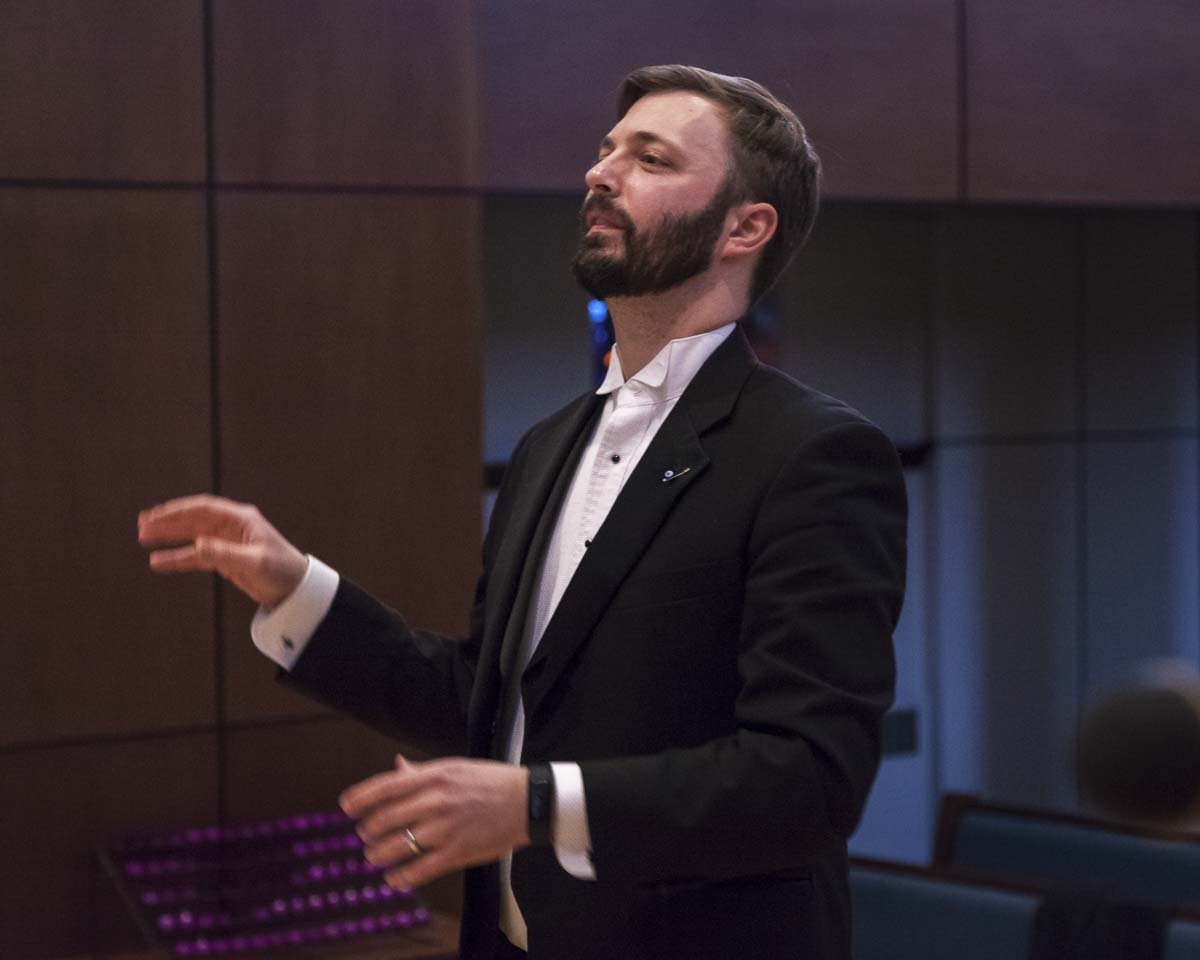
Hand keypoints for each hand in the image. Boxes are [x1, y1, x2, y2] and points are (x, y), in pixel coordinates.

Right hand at [137, 494, 306, 606]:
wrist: (296, 590)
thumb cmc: (282, 572)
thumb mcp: (254, 563)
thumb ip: (224, 554)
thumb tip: (196, 546)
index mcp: (242, 519)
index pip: (203, 509)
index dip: (177, 511)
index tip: (155, 517)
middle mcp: (233, 526)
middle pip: (194, 519)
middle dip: (168, 521)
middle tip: (142, 524)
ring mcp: (229, 541)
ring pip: (192, 535)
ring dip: (170, 536)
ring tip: (143, 537)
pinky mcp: (227, 558)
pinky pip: (197, 555)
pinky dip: (179, 557)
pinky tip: (160, 561)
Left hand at [341, 753, 529, 889]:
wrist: (528, 801)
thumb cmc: (491, 781)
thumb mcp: (455, 768)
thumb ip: (422, 771)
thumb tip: (395, 766)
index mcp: (436, 775)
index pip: (387, 786)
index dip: (361, 797)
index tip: (345, 806)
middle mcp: (437, 800)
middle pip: (386, 818)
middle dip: (368, 829)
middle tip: (365, 834)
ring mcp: (446, 828)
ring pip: (398, 845)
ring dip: (378, 854)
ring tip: (374, 857)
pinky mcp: (457, 852)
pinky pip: (419, 869)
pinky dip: (401, 877)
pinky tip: (393, 878)